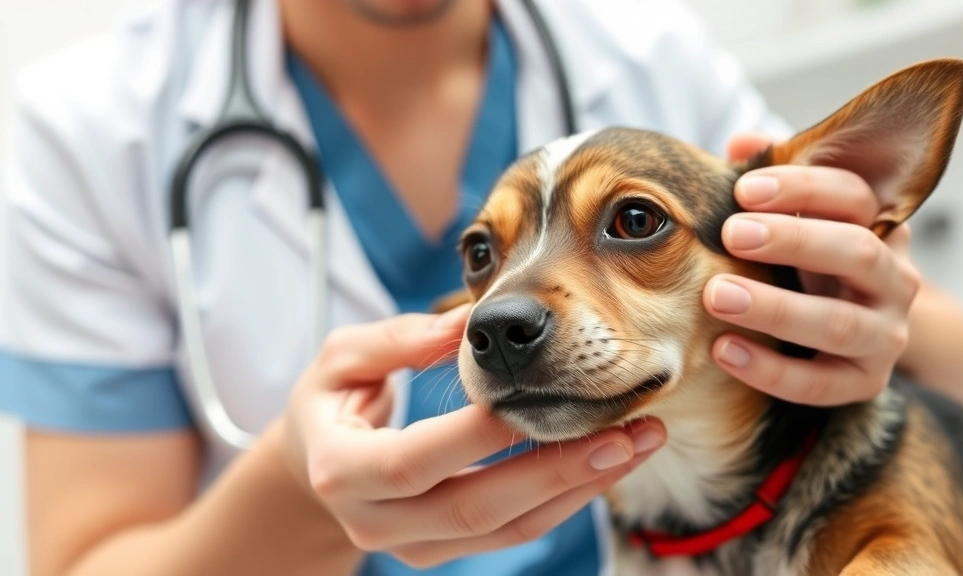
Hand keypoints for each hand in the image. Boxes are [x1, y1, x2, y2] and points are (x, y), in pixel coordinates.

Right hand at [281, 305, 665, 567]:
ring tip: (637, 444)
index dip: (480, 433)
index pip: (417, 461)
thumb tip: (465, 323)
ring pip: (506, 530)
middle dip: (557, 470)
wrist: (315, 466)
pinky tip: (606, 462)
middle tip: (627, 433)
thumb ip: (397, 339)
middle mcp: (376, 521)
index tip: (543, 389)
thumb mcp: (341, 357)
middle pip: (476, 508)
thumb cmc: (330, 402)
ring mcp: (412, 547)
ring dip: (578, 488)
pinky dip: (564, 498)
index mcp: (342, 470)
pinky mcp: (443, 552)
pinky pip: (514, 532)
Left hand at [702, 133, 921, 405]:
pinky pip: (818, 384)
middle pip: (857, 253)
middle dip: (793, 240)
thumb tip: (741, 142)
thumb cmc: (810, 261)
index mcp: (879, 226)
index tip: (744, 189)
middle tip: (732, 234)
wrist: (856, 338)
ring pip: (839, 325)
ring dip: (775, 308)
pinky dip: (769, 370)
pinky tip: (723, 350)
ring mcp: (885, 335)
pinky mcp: (864, 382)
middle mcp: (894, 278)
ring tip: (716, 295)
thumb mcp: (798, 218)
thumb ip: (772, 180)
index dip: (801, 188)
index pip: (854, 196)